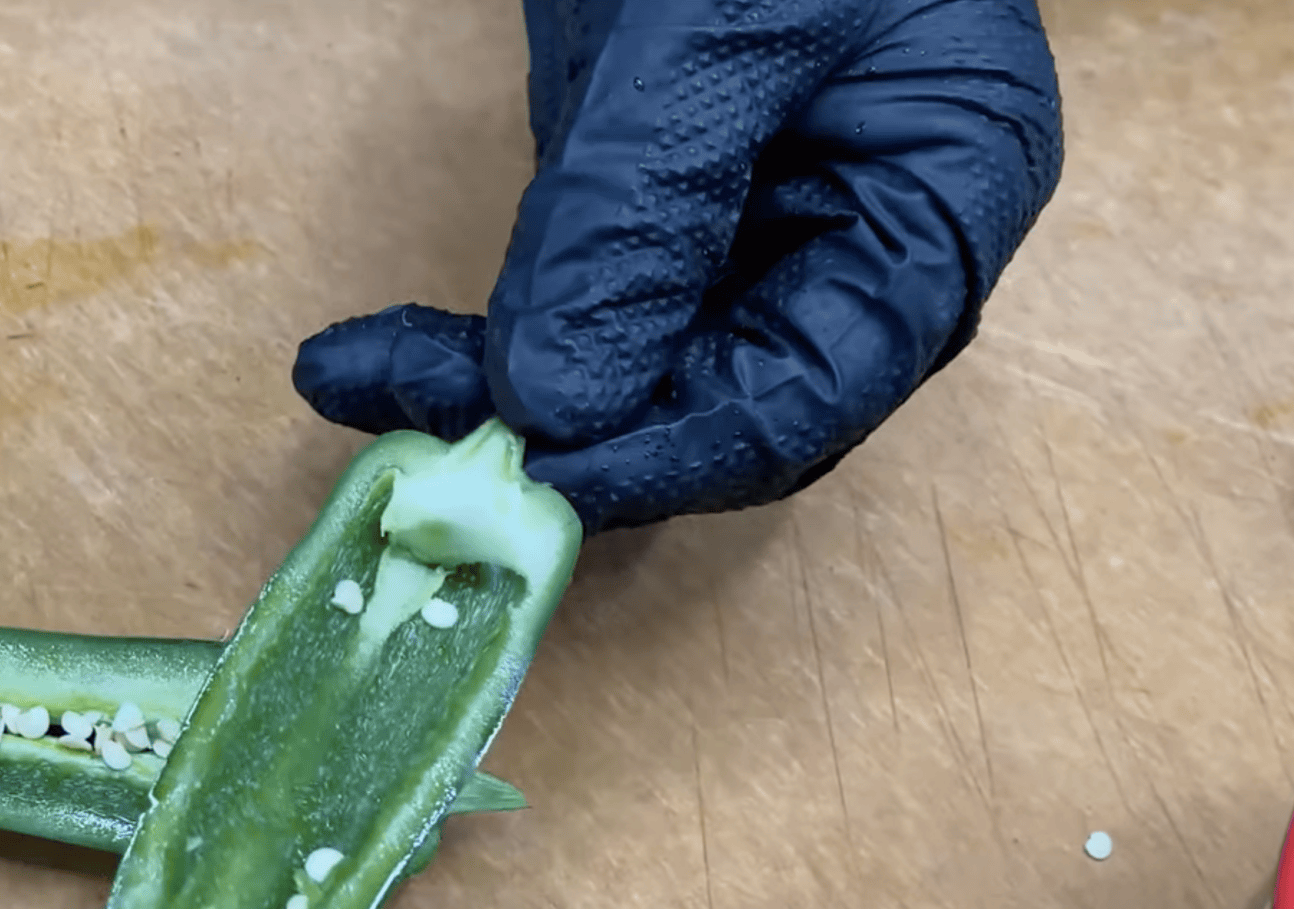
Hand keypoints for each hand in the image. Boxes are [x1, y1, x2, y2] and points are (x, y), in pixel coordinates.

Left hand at [292, 0, 1064, 533]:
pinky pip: (573, 306)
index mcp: (937, 205)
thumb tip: (560, 400)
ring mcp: (752, 230)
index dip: (676, 457)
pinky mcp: (657, 210)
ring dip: (491, 388)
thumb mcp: (715, 34)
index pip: (812, 397)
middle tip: (423, 448)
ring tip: (357, 378)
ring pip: (625, 369)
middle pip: (714, 402)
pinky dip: (477, 335)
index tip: (544, 480)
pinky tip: (370, 352)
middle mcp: (856, 244)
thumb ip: (643, 214)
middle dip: (567, 432)